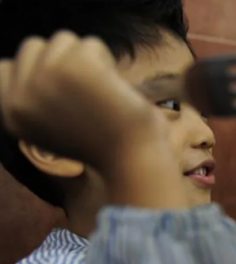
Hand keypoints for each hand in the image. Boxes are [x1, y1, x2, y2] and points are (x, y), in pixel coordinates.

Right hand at [0, 31, 186, 208]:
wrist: (131, 160)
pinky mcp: (71, 66)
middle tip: (88, 90)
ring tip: (102, 92)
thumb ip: (38, 99)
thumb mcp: (54, 129)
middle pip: (33, 46)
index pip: (4, 68)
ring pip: (63, 40)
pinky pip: (90, 44)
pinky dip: (107, 62)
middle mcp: (20, 97)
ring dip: (87, 59)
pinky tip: (114, 89)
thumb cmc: (105, 146)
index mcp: (13, 115)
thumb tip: (39, 64)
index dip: (36, 68)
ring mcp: (43, 79)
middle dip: (63, 59)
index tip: (65, 85)